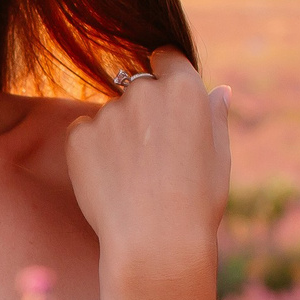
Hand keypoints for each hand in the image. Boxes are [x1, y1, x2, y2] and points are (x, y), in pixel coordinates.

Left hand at [64, 48, 230, 299]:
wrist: (155, 242)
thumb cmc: (196, 204)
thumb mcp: (218, 158)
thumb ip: (214, 118)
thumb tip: (220, 91)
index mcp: (184, 89)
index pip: (166, 57)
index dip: (164, 74)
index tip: (162, 101)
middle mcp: (144, 91)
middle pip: (136, 87)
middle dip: (140, 112)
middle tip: (150, 158)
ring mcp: (109, 112)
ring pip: (109, 115)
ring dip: (115, 135)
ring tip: (131, 178)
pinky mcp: (79, 135)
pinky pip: (84, 135)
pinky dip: (92, 153)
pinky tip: (110, 183)